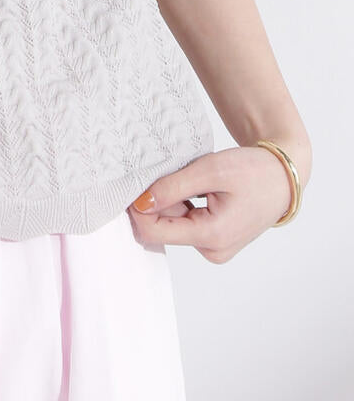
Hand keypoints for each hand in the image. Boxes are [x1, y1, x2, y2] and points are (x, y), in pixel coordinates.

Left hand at [127, 144, 296, 262]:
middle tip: (177, 173)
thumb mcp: (209, 171)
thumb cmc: (253, 172)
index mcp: (211, 237)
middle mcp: (212, 250)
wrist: (283, 177)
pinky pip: (186, 222)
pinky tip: (200, 189)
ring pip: (173, 223)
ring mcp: (214, 247)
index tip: (141, 181)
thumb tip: (140, 204)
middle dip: (160, 199)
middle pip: (162, 226)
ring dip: (174, 199)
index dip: (138, 207)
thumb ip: (172, 188)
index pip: (153, 232)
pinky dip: (184, 203)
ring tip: (195, 181)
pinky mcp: (215, 240)